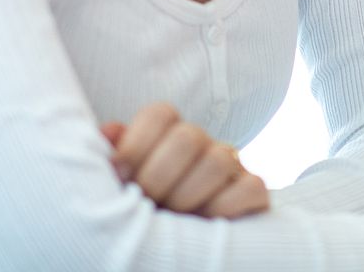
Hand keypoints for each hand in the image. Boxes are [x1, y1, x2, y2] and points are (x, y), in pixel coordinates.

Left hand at [101, 102, 270, 219]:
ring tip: (172, 220)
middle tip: (145, 202)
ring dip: (188, 196)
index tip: (120, 175)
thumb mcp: (120, 185)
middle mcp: (203, 144)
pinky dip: (225, 207)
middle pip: (188, 136)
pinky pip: (250, 187)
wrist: (174, 250)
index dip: (137, 143)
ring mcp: (231, 164)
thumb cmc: (143, 210)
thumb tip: (109, 132)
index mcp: (167, 135)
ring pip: (218, 160)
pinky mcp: (253, 190)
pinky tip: (204, 224)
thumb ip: (110, 159)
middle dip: (160, 176)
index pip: (160, 114)